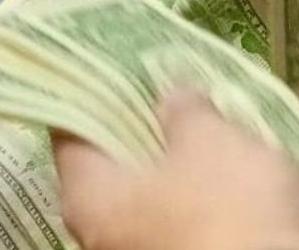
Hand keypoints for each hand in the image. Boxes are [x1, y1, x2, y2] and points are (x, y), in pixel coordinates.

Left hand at [52, 91, 298, 249]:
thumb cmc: (228, 212)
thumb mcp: (212, 142)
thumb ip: (184, 111)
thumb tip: (170, 97)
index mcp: (85, 193)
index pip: (70, 128)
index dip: (97, 93)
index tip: (122, 67)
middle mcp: (95, 230)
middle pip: (109, 164)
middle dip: (141, 128)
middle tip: (171, 93)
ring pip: (146, 195)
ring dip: (174, 165)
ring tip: (209, 130)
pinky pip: (177, 222)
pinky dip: (194, 198)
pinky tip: (226, 178)